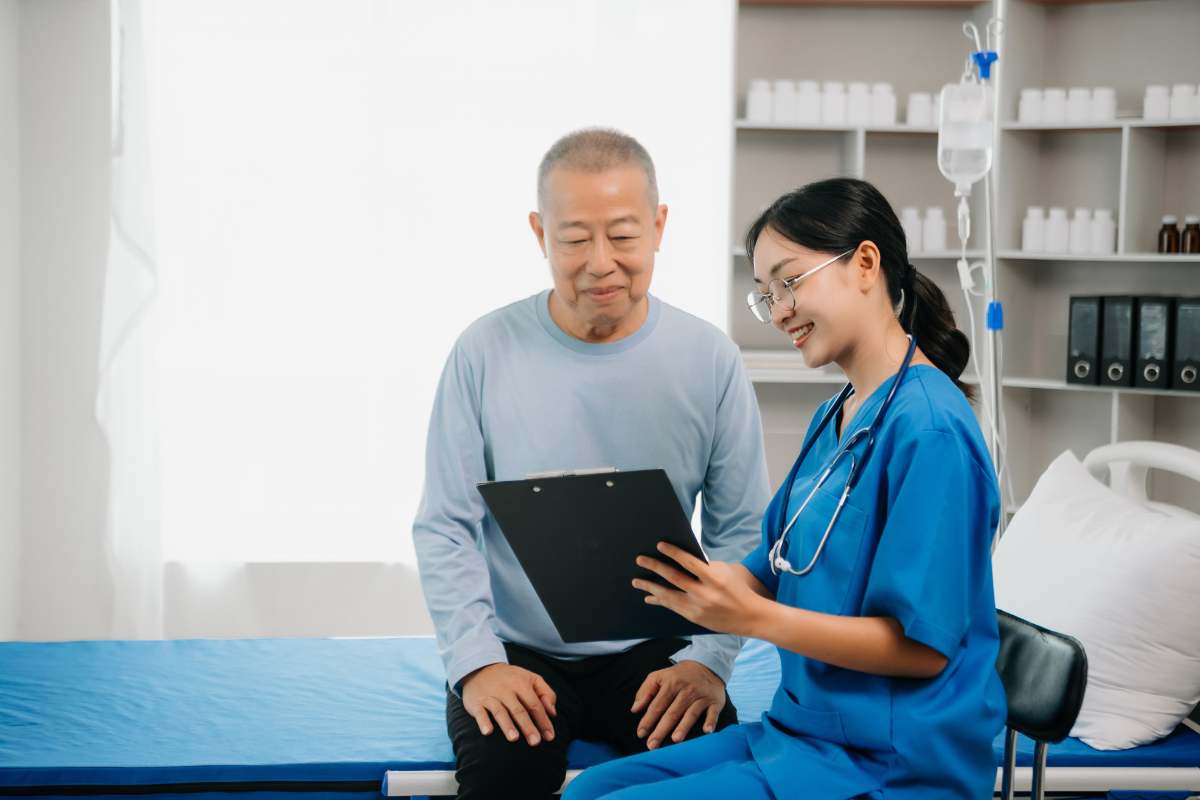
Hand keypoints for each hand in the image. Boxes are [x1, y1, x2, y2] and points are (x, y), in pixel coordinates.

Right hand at [460, 663, 556, 745]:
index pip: (535, 704)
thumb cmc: (511, 678)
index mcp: (521, 684)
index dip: (543, 721)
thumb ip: (546, 693)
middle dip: (528, 726)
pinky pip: (479, 712)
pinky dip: (483, 722)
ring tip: (514, 738)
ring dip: (507, 725)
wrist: (480, 668)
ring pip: (500, 711)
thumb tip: (553, 713)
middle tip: (535, 742)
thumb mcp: (531, 678)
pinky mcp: (475, 702)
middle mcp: (506, 690)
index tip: (549, 736)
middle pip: (518, 710)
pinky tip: (488, 732)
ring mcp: (490, 696)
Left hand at [631, 660, 725, 749]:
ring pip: (691, 713)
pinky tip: (707, 731)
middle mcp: (686, 690)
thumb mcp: (659, 676)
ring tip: (675, 740)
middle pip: (672, 713)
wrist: (706, 665)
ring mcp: (701, 696)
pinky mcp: (714, 701)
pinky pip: (713, 713)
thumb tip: (635, 709)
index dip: (648, 720)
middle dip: (661, 730)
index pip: (657, 705)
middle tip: (652, 745)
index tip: (641, 733)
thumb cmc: (678, 675)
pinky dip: (710, 722)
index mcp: (671, 684)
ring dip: (683, 727)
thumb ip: (645, 691)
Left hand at [633, 542, 766, 636]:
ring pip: (668, 595)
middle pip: (674, 578)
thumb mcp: (724, 571)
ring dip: (650, 587)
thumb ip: (704, 566)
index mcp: (714, 578)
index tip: (659, 545)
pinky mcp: (694, 618)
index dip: (673, 552)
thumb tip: (680, 560)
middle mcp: (704, 594)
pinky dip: (660, 601)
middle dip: (655, 567)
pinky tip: (649, 596)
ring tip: (636, 581)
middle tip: (640, 559)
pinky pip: (672, 607)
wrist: (750, 616)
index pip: (689, 562)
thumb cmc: (736, 588)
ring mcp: (698, 608)